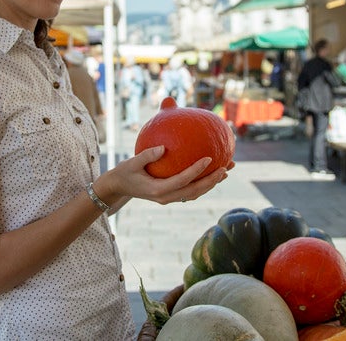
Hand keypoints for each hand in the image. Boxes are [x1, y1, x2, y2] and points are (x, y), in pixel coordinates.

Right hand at [92, 146, 228, 206]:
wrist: (118, 187)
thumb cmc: (124, 172)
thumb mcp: (132, 162)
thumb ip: (147, 155)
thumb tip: (163, 147)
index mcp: (157, 190)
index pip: (182, 180)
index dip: (197, 170)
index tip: (209, 158)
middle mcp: (166, 197)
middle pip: (194, 191)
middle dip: (212, 180)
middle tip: (226, 167)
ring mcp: (169, 198)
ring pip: (195, 193)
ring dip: (211, 183)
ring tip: (226, 171)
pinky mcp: (170, 196)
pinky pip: (190, 191)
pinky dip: (202, 183)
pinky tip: (211, 173)